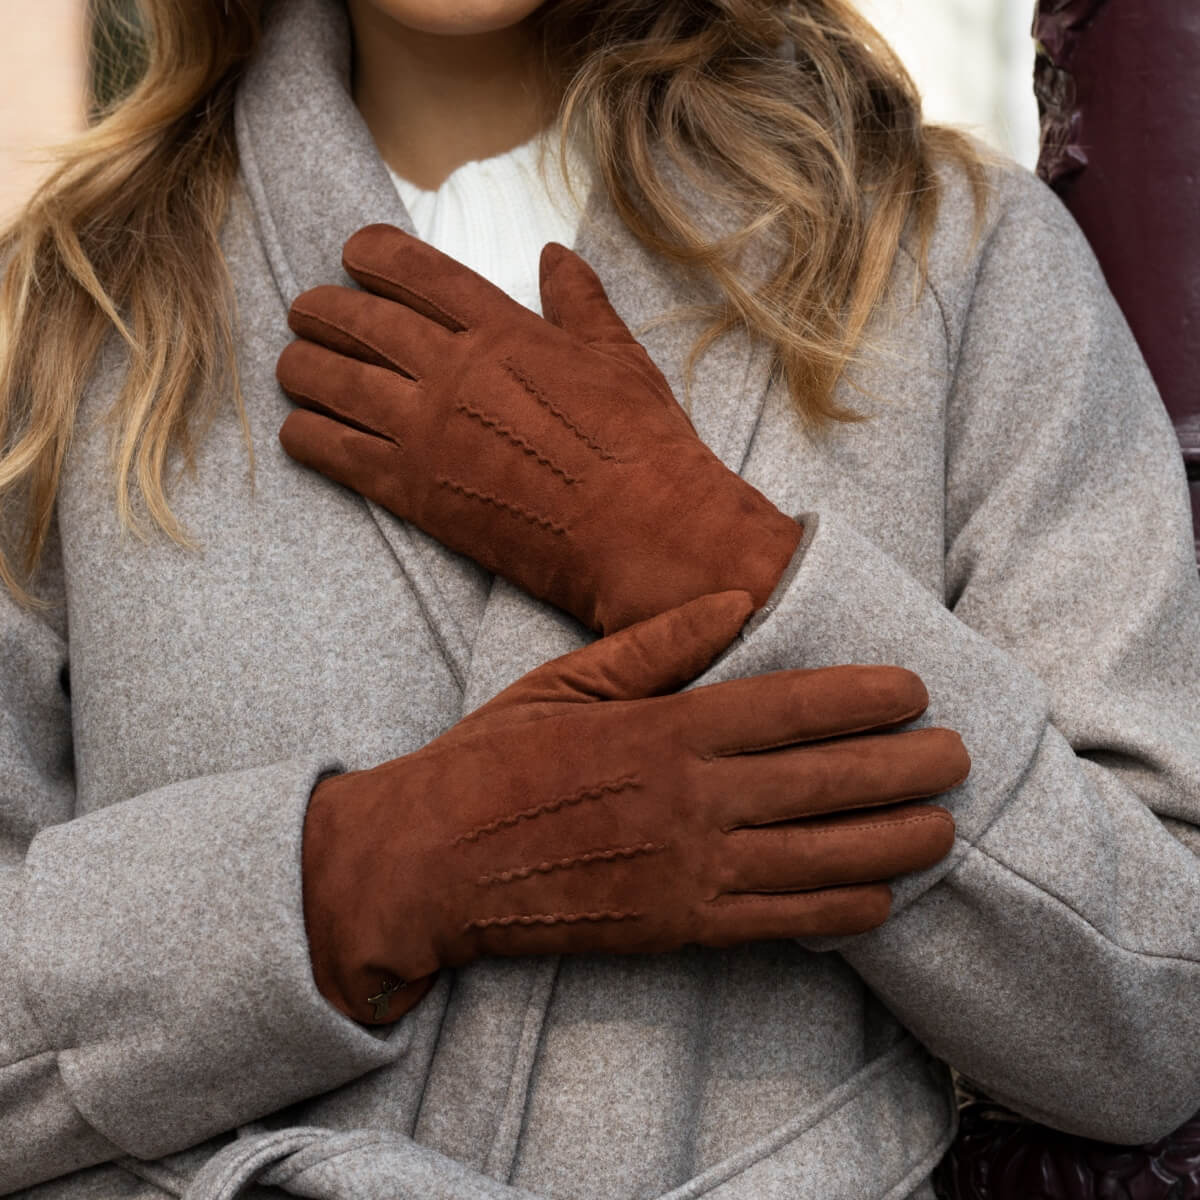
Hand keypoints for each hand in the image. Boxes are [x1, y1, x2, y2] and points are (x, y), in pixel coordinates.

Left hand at [277, 226, 802, 633]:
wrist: (643, 533)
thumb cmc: (644, 448)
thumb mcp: (620, 359)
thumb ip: (580, 303)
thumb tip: (556, 255)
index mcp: (504, 330)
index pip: (417, 272)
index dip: (373, 254)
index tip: (352, 253)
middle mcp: (453, 370)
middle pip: (361, 322)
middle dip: (322, 309)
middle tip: (305, 310)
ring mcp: (427, 431)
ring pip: (335, 383)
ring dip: (302, 367)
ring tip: (290, 364)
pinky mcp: (415, 492)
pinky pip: (337, 454)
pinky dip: (306, 438)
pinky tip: (296, 432)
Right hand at [301, 592, 966, 1023]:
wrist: (434, 863)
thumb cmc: (493, 761)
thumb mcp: (566, 680)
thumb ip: (655, 646)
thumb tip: (733, 605)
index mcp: (667, 727)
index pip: (792, 707)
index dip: (864, 698)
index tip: (915, 691)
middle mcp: (691, 798)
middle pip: (826, 782)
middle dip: (905, 768)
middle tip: (958, 755)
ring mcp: (690, 869)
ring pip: (821, 857)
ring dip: (893, 842)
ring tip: (943, 827)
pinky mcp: (680, 927)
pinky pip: (780, 921)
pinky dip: (839, 912)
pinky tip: (879, 899)